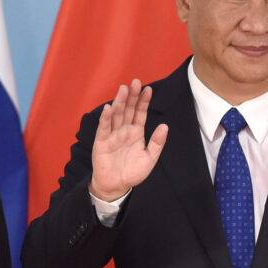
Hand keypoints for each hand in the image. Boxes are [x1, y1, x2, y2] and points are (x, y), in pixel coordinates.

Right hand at [89, 79, 168, 201]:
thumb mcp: (149, 158)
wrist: (116, 186)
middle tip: (135, 82)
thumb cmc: (132, 172)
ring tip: (123, 89)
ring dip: (119, 102)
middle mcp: (124, 130)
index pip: (140, 113)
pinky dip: (106, 118)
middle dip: (132, 96)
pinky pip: (104, 128)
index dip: (143, 102)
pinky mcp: (101, 142)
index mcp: (136, 132)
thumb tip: (165, 126)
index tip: (148, 89)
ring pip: (116, 115)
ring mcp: (112, 135)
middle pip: (128, 110)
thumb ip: (157, 143)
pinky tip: (109, 107)